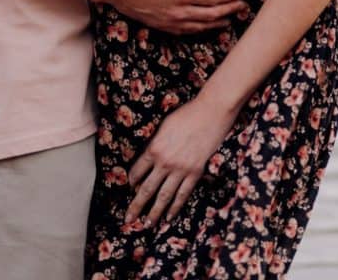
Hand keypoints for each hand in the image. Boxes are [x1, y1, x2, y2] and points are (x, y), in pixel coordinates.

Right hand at [106, 0, 245, 34]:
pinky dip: (198, 30)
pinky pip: (184, 31)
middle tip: (241, 9)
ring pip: (198, 26)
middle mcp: (178, 11)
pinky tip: (202, 27)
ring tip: (228, 21)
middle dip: (228, 12)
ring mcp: (168, 21)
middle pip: (210, 15)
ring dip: (216, 24)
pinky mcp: (159, 25)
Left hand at [126, 96, 236, 226]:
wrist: (210, 113)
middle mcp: (164, 162)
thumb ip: (156, 143)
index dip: (131, 181)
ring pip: (164, 196)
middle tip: (128, 219)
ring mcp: (180, 170)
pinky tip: (169, 216)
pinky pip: (182, 194)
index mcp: (154, 148)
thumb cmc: (186, 114)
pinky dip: (175, 207)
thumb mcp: (163, 126)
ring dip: (154, 212)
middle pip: (146, 189)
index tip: (129, 187)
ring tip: (147, 225)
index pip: (137, 171)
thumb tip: (149, 157)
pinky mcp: (195, 173)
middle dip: (136, 206)